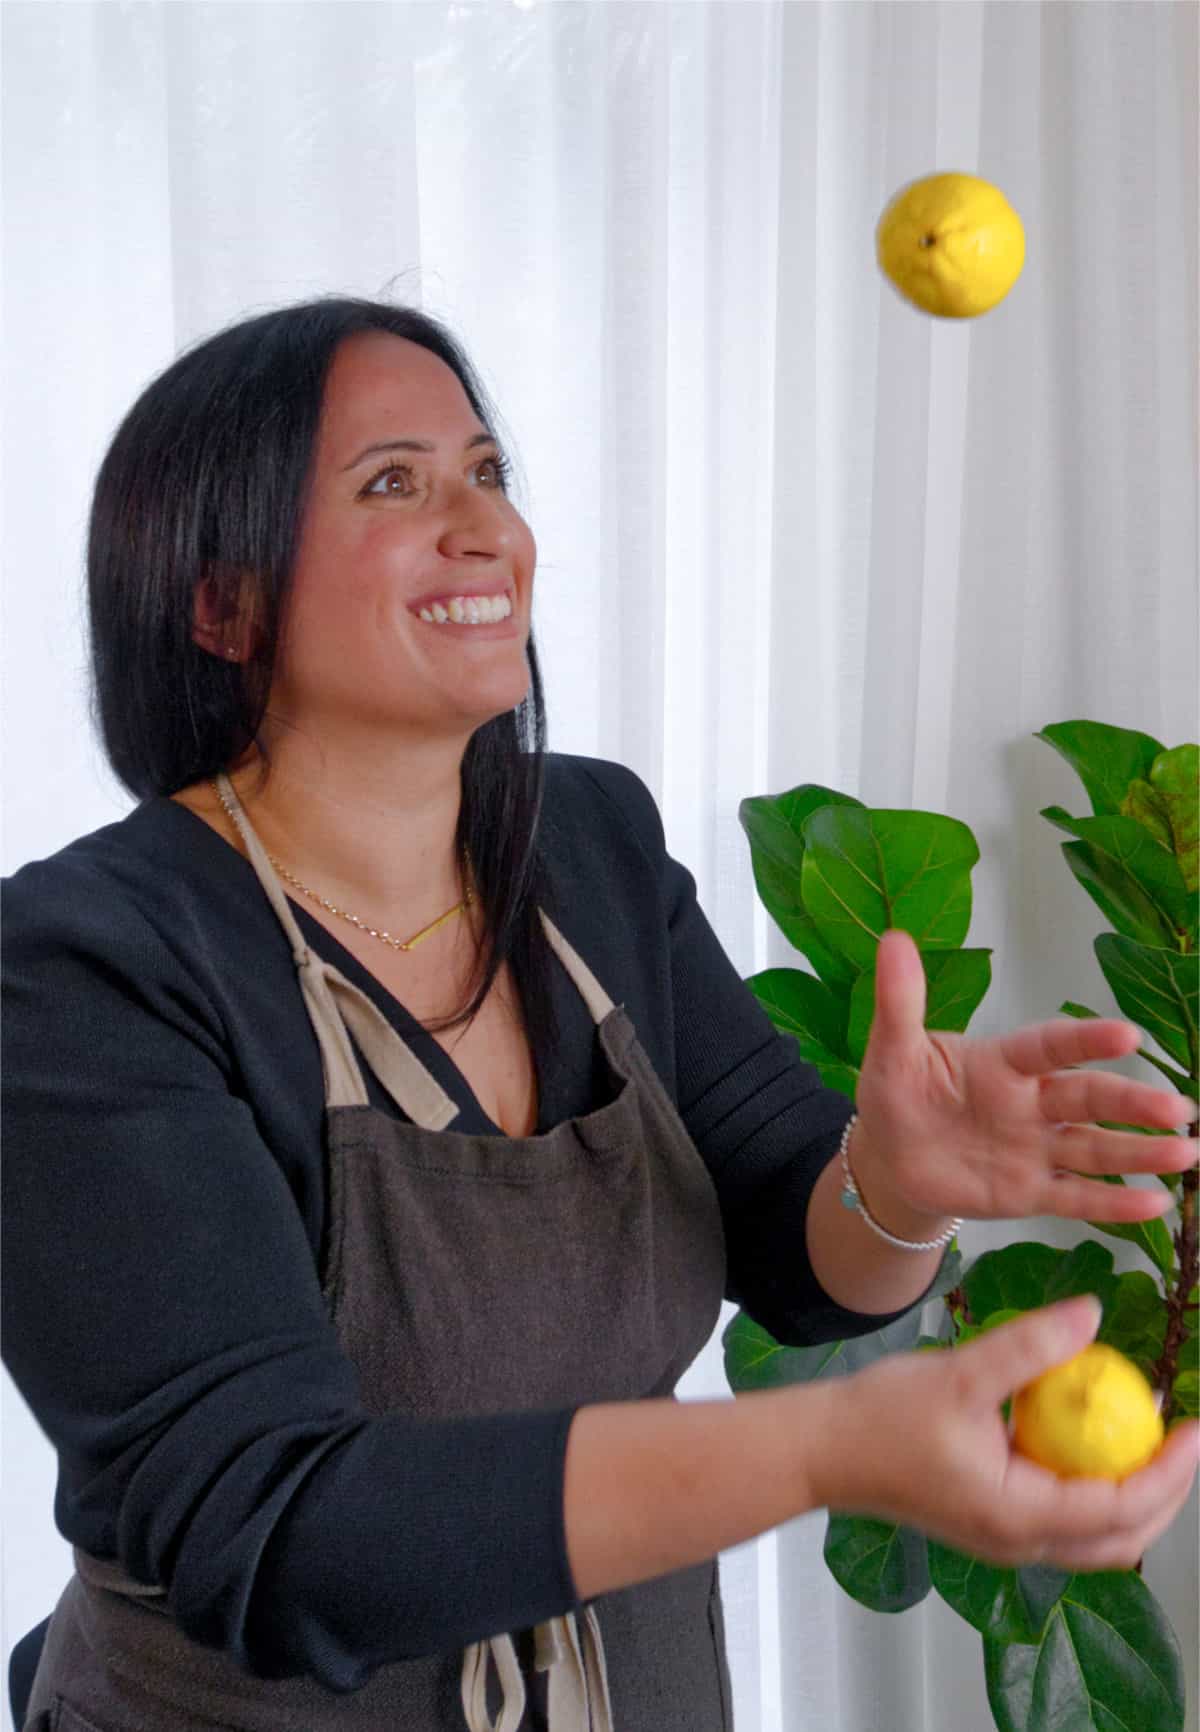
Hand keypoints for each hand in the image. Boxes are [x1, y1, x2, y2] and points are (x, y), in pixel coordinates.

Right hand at [812, 1297, 1199, 1570]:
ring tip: (1145, 1438)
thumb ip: (1029, 1346)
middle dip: (1165, 1495)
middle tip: (1183, 1438)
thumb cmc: (878, 1418)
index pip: (1122, 1507)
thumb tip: (1091, 1313)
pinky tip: (1083, 1436)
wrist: (822, 1450)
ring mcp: (1003, 1538)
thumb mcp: (961, 1372)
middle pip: (1121, 1539)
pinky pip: (1062, 1519)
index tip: (1194, 1427)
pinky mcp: (989, 1522)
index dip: (1169, 1471)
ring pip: (1094, 1537)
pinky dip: (1090, 1487)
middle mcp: (1017, 1541)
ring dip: (1132, 1495)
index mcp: (1017, 1516)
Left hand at [850, 929, 1197, 1226]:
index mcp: (1002, 1062)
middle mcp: (1030, 1103)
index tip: (1128, 1034)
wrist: (888, 1159)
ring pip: (1095, 1148)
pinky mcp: (1028, 1192)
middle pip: (1088, 1098)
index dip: (1086, 1040)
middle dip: (1133, 1102)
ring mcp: (1034, 1148)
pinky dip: (1113, 1203)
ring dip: (1140, 1151)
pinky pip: (1074, 1196)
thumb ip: (900, 1001)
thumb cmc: (898, 1094)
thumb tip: (895, 940)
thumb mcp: (891, 1050)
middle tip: (1179, 1108)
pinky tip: (1154, 1204)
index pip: (1050, 1046)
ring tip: (1186, 1152)